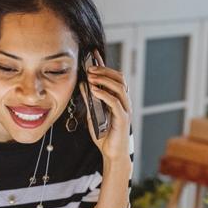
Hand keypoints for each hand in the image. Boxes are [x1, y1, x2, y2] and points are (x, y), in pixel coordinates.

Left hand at [82, 50, 131, 165]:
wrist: (112, 153)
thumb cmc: (104, 135)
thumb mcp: (93, 114)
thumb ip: (90, 100)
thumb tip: (82, 85)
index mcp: (118, 99)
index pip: (113, 77)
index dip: (104, 65)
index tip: (93, 54)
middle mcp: (124, 101)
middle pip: (119, 78)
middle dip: (104, 70)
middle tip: (89, 68)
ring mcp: (125, 109)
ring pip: (119, 87)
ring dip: (104, 80)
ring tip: (91, 77)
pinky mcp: (123, 118)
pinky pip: (115, 102)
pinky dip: (104, 94)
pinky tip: (94, 90)